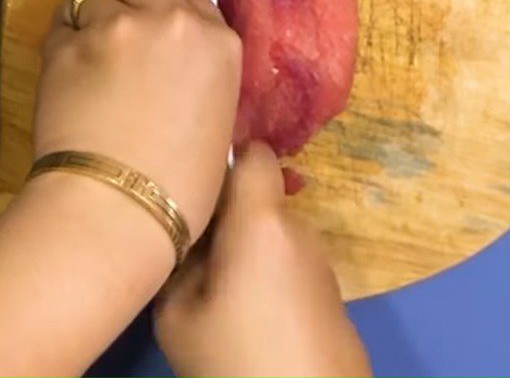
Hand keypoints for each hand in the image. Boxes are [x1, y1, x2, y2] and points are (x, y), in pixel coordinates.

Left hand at [33, 0, 241, 241]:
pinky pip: (61, 24)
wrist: (119, 209)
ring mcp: (115, 27)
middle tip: (113, 12)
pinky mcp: (67, 43)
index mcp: (217, 40)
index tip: (150, 15)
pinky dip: (63, 41)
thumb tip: (171, 62)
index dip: (163, 0)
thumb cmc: (182, 187)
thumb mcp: (216, 119)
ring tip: (86, 57)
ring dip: (89, 17)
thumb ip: (197, 70)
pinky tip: (66, 73)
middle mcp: (169, 19)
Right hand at [155, 143, 371, 377]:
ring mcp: (321, 267)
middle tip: (192, 248)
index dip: (226, 155)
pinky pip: (290, 266)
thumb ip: (177, 259)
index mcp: (262, 223)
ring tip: (217, 292)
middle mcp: (299, 232)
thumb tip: (189, 237)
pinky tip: (249, 321)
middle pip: (258, 200)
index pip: (254, 153)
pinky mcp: (333, 300)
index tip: (196, 176)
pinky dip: (267, 277)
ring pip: (272, 235)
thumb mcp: (176, 315)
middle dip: (226, 215)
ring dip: (246, 249)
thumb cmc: (237, 365)